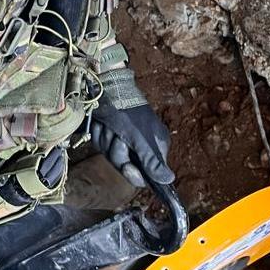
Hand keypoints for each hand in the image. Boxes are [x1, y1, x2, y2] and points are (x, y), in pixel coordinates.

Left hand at [91, 67, 174, 187]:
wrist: (104, 89)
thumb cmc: (126, 113)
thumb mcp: (140, 139)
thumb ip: (152, 161)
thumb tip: (169, 180)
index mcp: (156, 146)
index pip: (148, 174)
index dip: (136, 174)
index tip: (129, 167)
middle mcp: (142, 144)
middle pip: (127, 167)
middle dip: (118, 154)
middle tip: (118, 139)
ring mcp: (125, 139)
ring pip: (112, 156)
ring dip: (108, 142)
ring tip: (110, 127)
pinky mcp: (111, 134)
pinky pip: (103, 145)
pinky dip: (100, 136)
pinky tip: (102, 124)